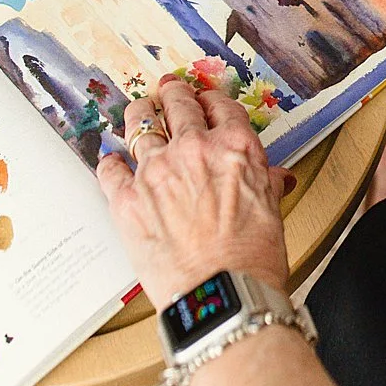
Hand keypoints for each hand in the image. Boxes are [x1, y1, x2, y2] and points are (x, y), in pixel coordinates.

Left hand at [96, 77, 292, 310]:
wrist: (221, 296)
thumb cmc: (251, 260)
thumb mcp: (271, 211)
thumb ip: (266, 184)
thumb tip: (275, 177)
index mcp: (234, 147)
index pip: (220, 106)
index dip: (212, 100)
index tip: (206, 101)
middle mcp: (193, 149)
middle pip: (178, 104)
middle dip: (173, 94)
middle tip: (169, 90)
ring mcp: (155, 171)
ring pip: (139, 124)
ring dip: (139, 114)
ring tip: (138, 110)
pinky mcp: (126, 199)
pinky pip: (109, 168)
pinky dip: (110, 162)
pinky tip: (111, 160)